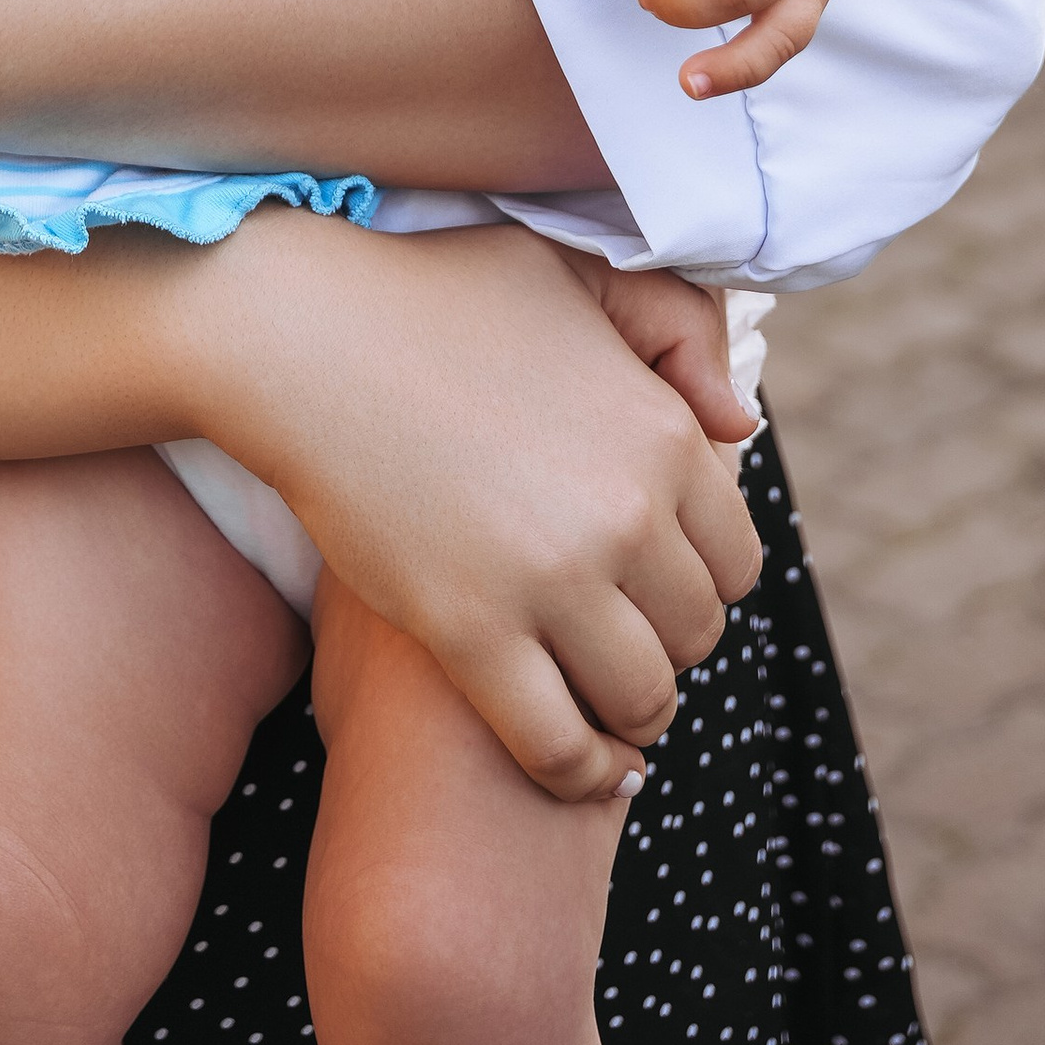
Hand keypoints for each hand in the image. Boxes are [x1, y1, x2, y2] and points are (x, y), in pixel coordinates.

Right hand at [194, 214, 761, 801]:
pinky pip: (560, 746)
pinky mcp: (471, 633)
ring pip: (642, 698)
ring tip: (597, 695)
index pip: (737, 559)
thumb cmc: (437, 296)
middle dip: (663, 639)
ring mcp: (551, 580)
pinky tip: (579, 763)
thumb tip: (737, 425)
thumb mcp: (574, 272)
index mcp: (662, 434)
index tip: (653, 579)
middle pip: (696, 634)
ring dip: (630, 711)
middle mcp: (626, 515)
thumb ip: (674, 327)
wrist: (308, 338)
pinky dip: (580, 772)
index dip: (699, 575)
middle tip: (613, 630)